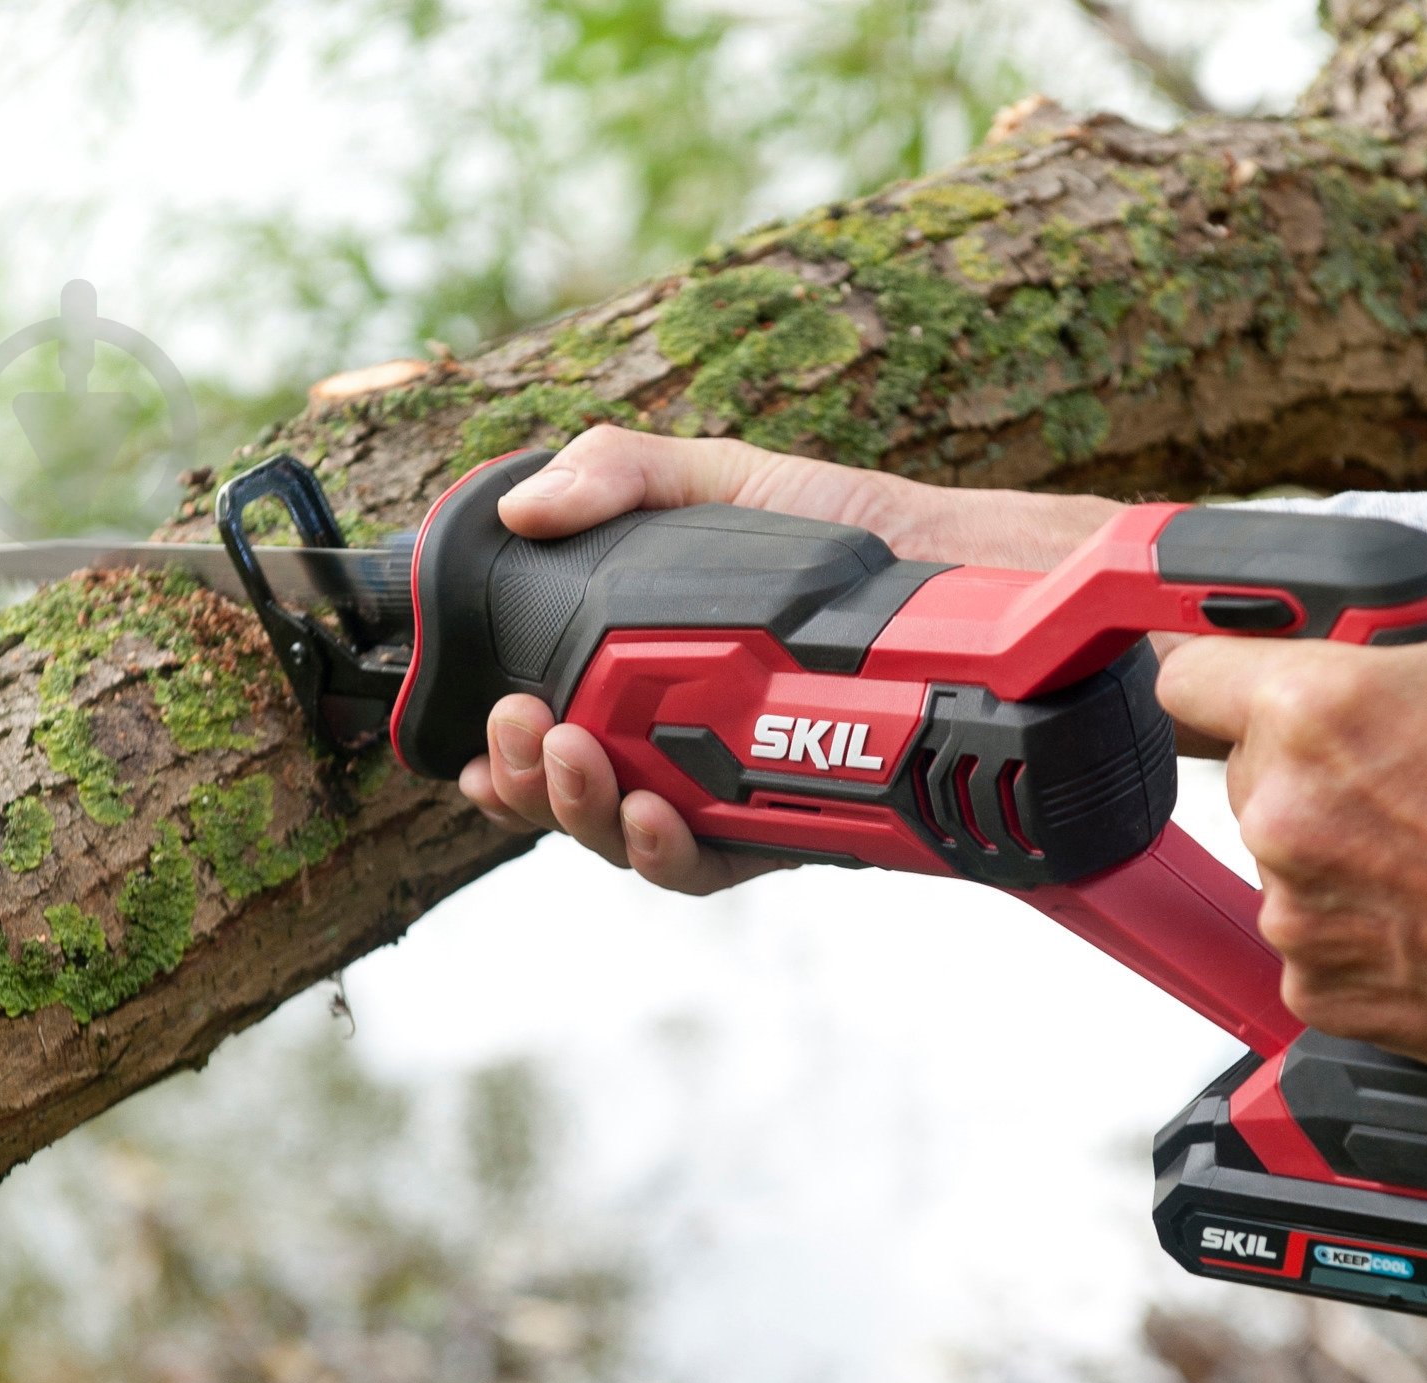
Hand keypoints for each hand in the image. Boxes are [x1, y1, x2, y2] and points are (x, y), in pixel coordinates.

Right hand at [459, 425, 1121, 892]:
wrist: (956, 575)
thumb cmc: (838, 528)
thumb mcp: (722, 479)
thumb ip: (622, 472)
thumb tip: (523, 506)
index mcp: (640, 684)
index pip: (548, 743)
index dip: (500, 765)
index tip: (470, 753)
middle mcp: (677, 749)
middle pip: (573, 802)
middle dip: (529, 783)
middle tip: (525, 731)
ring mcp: (730, 794)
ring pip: (627, 844)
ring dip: (582, 815)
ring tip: (575, 758)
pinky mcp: (788, 825)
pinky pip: (709, 867)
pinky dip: (667, 854)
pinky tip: (656, 815)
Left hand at [1154, 593, 1426, 1154]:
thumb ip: (1423, 622)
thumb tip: (1387, 631)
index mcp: (1314, 706)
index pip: (1185, 673)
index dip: (1222, 671)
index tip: (1244, 684)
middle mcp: (1282, 810)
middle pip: (1244, 769)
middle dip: (1305, 764)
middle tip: (1402, 774)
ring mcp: (1292, 909)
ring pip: (1280, 856)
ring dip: (1334, 848)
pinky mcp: (1316, 988)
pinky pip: (1311, 936)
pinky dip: (1358, 926)